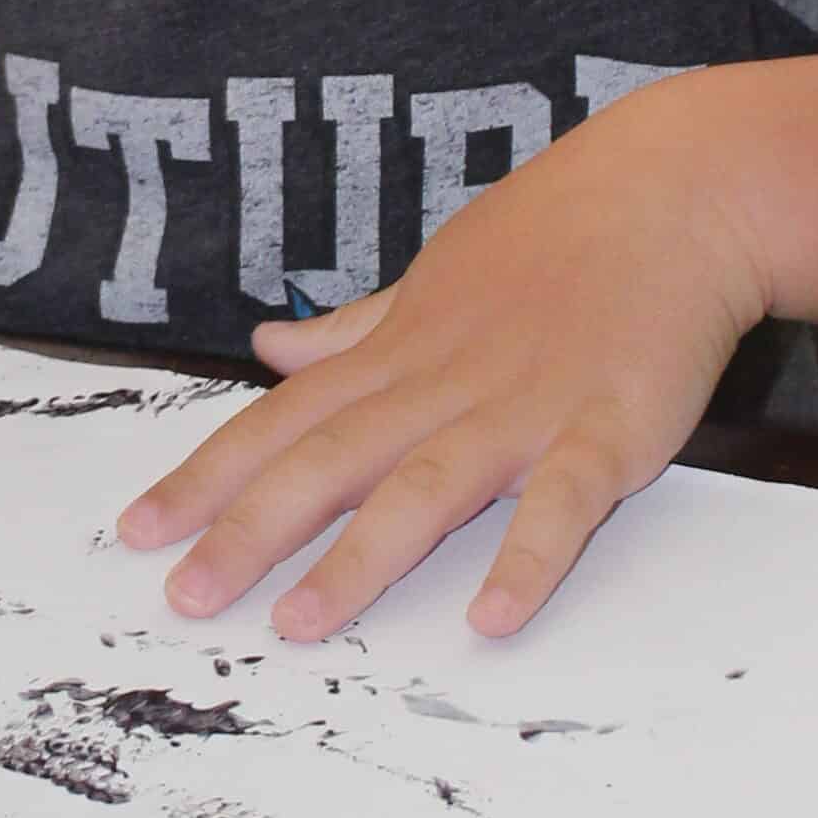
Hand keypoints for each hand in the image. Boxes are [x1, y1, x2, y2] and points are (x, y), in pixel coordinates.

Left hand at [115, 93, 764, 642]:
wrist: (680, 191)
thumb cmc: (557, 235)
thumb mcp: (438, 274)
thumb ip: (356, 329)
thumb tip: (269, 344)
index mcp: (399, 352)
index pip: (281, 422)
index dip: (206, 478)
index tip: (138, 532)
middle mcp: (443, 383)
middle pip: (328, 462)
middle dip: (249, 531)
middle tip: (185, 600)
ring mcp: (523, 407)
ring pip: (424, 488)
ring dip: (360, 558)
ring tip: (300, 627)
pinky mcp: (606, 427)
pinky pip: (561, 503)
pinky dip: (526, 558)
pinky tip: (491, 618)